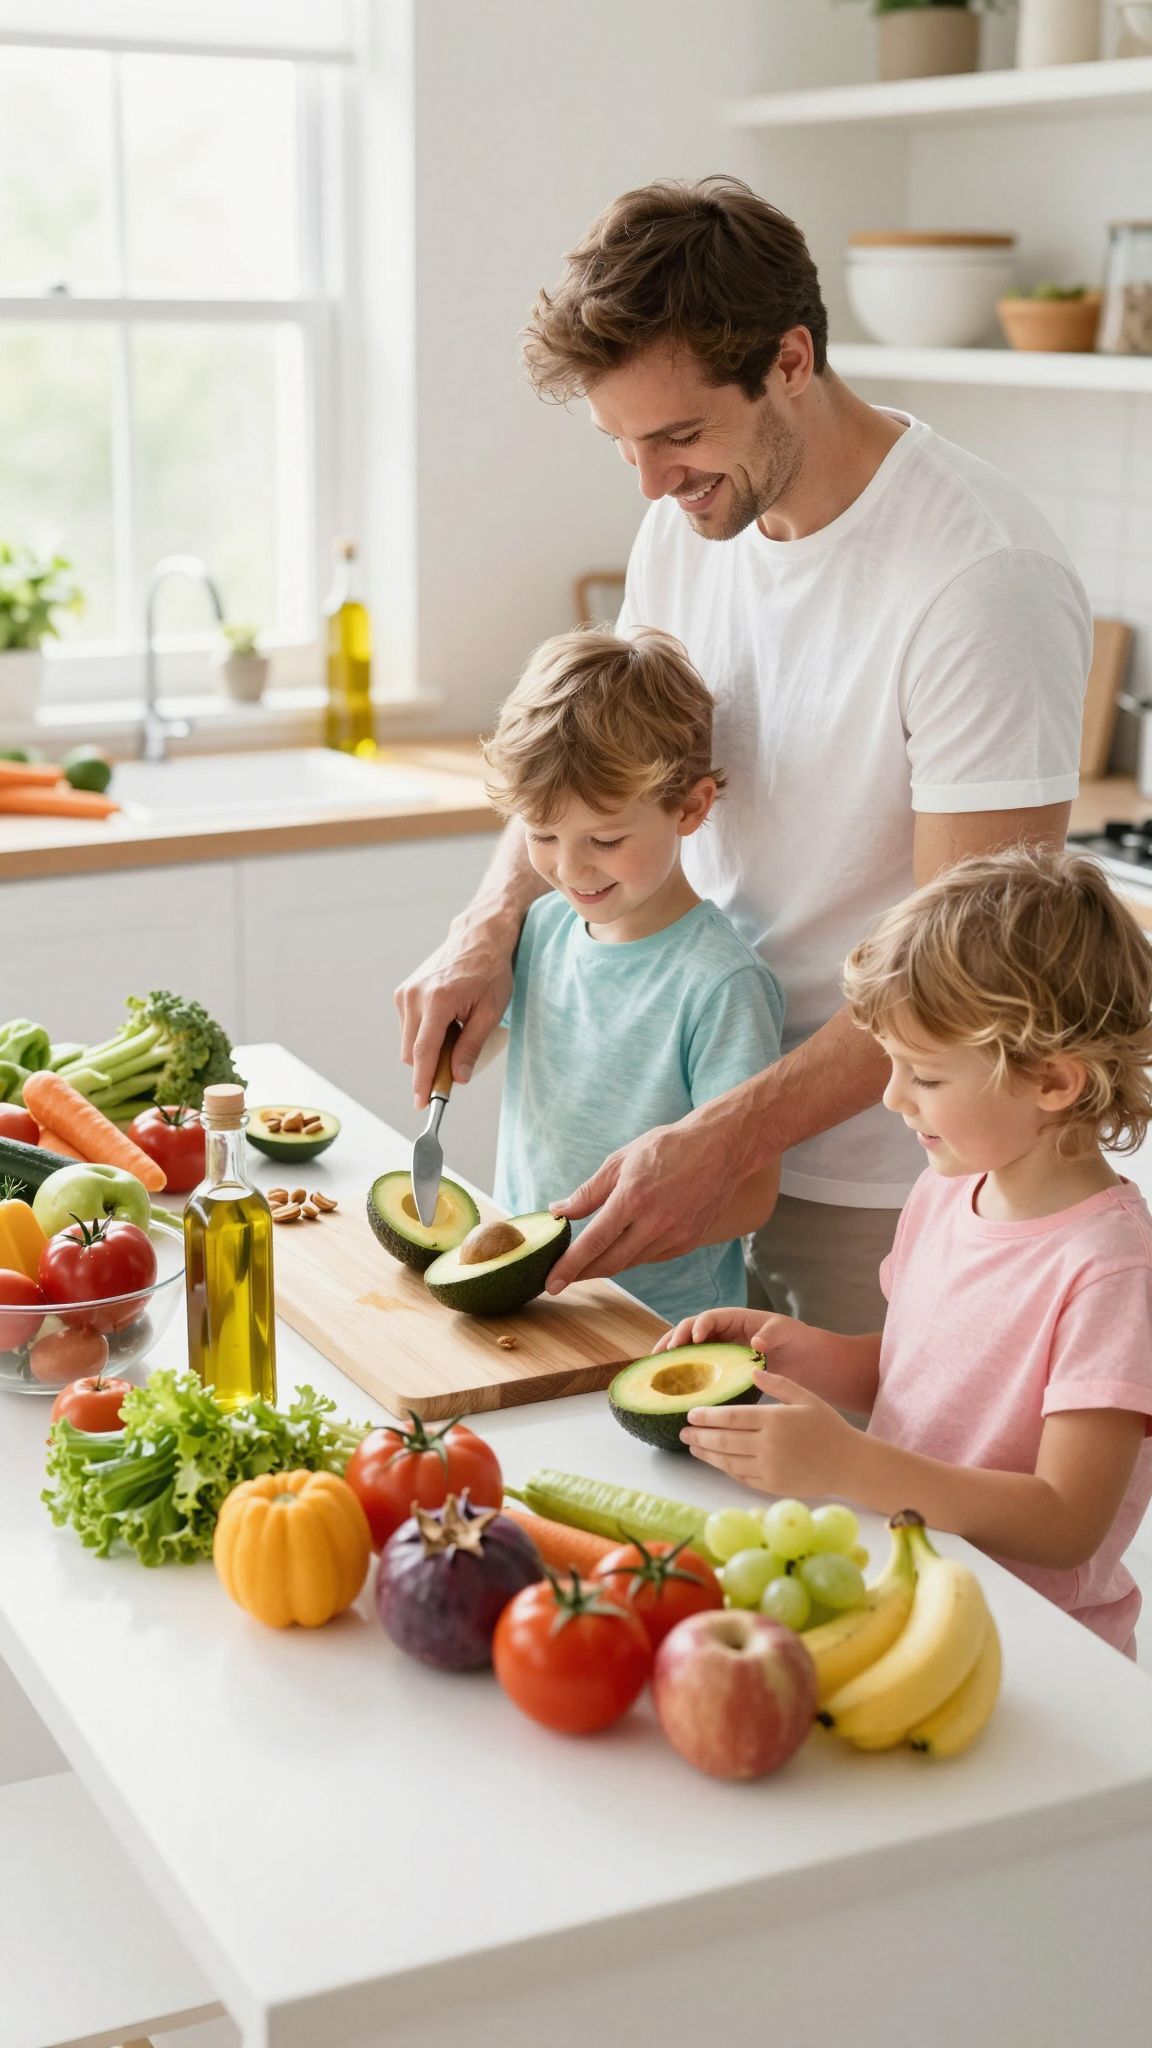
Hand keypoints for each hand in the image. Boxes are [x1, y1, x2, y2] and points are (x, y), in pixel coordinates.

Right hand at [394, 919, 514, 1107]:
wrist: (478, 937)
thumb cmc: (490, 971)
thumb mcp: (490, 1011)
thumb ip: (471, 1046)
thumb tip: (458, 1077)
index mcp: (437, 1000)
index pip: (423, 1053)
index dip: (422, 1082)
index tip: (422, 1103)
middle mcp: (414, 996)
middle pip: (412, 1053)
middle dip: (429, 1067)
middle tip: (455, 1068)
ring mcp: (405, 993)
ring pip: (409, 1042)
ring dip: (428, 1049)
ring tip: (456, 1031)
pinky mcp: (403, 992)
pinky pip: (409, 1028)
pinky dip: (424, 1035)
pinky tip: (446, 1021)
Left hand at [546, 1111, 737, 1292]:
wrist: (721, 1148)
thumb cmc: (667, 1148)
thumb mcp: (621, 1161)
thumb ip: (589, 1192)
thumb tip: (558, 1212)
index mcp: (633, 1197)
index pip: (593, 1242)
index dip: (569, 1266)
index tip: (550, 1284)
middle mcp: (656, 1222)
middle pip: (610, 1262)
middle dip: (582, 1274)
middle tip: (560, 1280)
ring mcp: (676, 1235)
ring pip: (631, 1262)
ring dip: (607, 1265)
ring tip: (586, 1263)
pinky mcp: (689, 1241)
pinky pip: (652, 1257)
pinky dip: (633, 1255)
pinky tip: (623, 1247)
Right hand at [655, 1309, 829, 1373]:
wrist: (804, 1360)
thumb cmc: (795, 1339)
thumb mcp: (785, 1331)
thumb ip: (770, 1335)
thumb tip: (755, 1344)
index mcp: (734, 1318)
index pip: (709, 1318)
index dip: (698, 1326)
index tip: (694, 1339)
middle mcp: (722, 1332)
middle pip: (690, 1331)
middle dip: (674, 1339)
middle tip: (663, 1354)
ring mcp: (718, 1350)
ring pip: (687, 1349)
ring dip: (671, 1356)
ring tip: (655, 1368)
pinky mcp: (719, 1368)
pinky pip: (696, 1367)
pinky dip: (682, 1373)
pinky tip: (672, 1387)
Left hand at [679, 1370, 863, 1498]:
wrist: (849, 1464)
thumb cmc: (828, 1426)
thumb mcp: (806, 1397)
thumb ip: (778, 1383)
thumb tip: (752, 1368)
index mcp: (775, 1420)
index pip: (732, 1418)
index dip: (708, 1416)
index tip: (691, 1412)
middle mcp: (769, 1446)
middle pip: (724, 1440)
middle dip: (700, 1435)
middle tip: (683, 1429)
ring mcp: (769, 1469)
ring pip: (728, 1461)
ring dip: (707, 1453)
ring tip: (692, 1445)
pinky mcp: (771, 1486)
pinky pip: (741, 1476)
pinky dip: (725, 1468)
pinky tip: (716, 1460)